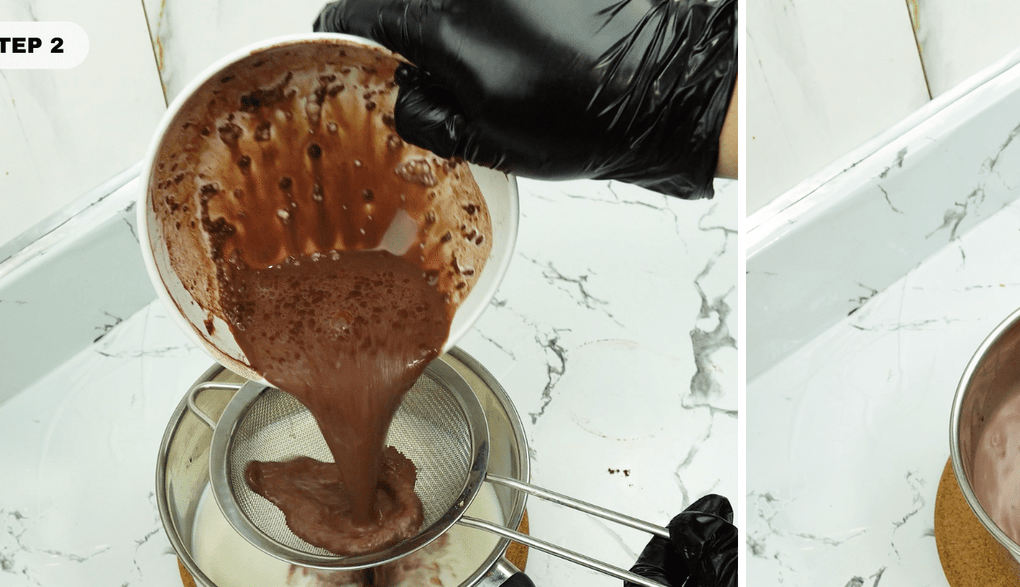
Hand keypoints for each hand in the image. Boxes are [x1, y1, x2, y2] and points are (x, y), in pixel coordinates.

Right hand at [315, 0, 736, 198]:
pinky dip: (495, 12)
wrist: (671, 85)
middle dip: (403, 28)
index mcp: (438, 20)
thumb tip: (401, 91)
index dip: (347, 40)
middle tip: (425, 64)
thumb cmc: (593, 115)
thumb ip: (425, 111)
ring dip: (451, 20)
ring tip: (484, 51)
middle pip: (400, 0)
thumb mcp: (490, 140)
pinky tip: (523, 31)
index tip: (356, 55)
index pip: (355, 15)